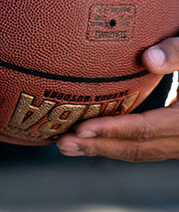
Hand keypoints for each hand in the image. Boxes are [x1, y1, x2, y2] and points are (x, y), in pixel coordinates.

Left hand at [57, 38, 178, 160]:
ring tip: (67, 145)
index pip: (148, 129)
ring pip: (144, 151)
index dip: (113, 130)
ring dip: (106, 149)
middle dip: (100, 147)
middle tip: (62, 143)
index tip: (80, 128)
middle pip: (142, 148)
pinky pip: (149, 145)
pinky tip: (91, 139)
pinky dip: (119, 143)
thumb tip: (149, 59)